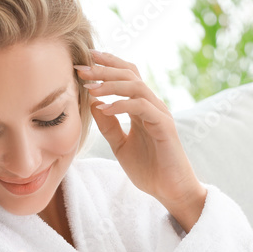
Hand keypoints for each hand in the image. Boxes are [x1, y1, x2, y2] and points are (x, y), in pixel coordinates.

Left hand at [76, 49, 204, 209]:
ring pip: (136, 85)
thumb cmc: (149, 170)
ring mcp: (160, 114)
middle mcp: (152, 105)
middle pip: (130, 74)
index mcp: (142, 108)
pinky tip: (104, 108)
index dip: (107, 65)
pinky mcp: (164, 125)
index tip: (85, 60)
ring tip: (90, 87)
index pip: (126, 76)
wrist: (170, 191)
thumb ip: (109, 126)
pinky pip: (141, 106)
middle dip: (105, 69)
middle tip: (82, 68)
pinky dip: (121, 105)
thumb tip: (94, 104)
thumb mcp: (120, 146)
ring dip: (111, 84)